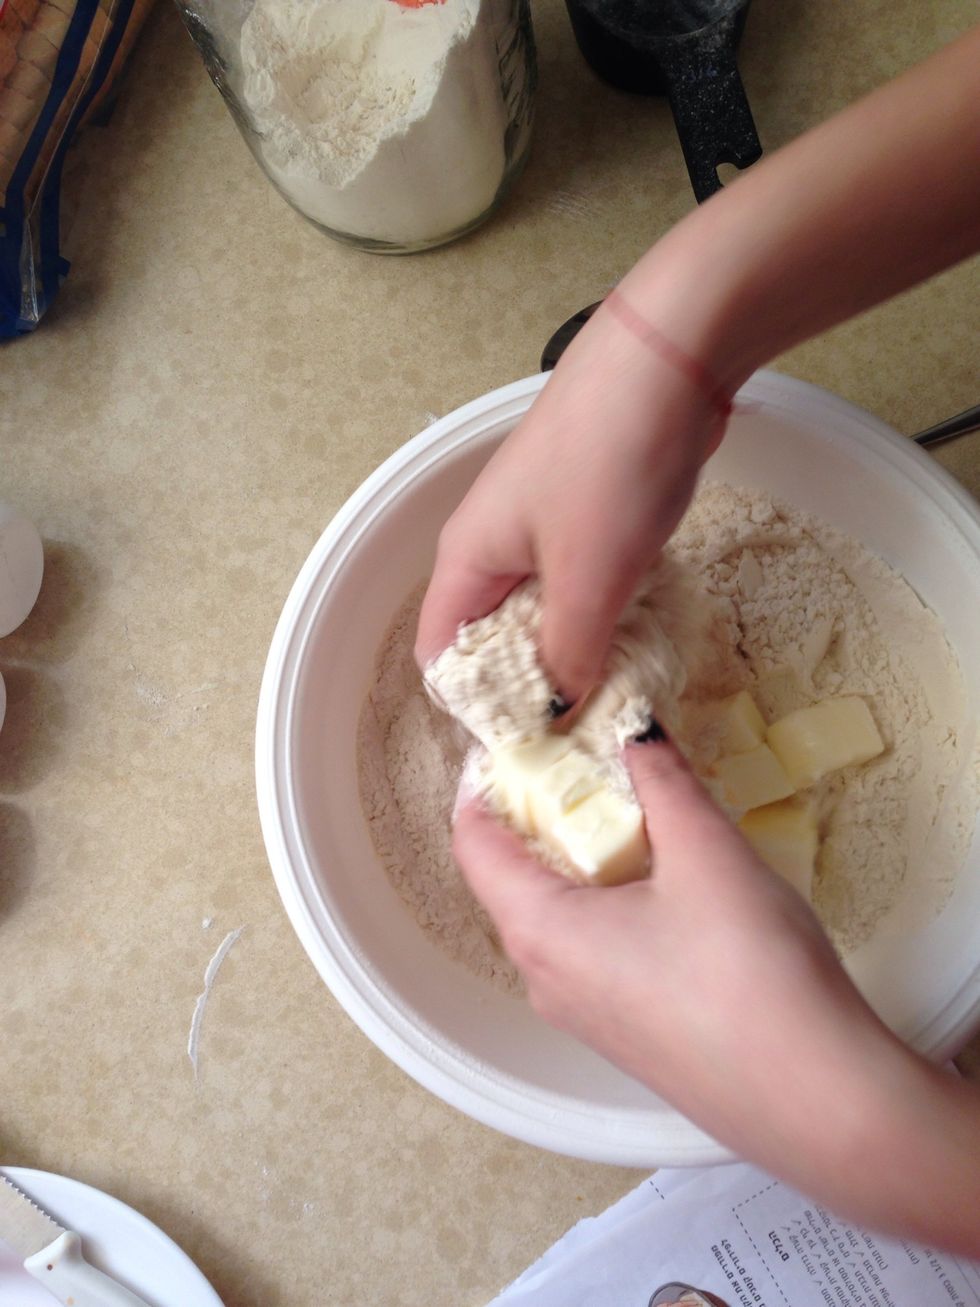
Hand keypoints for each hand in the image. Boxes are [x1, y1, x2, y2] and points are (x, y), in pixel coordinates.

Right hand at [415, 311, 725, 703]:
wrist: (670, 357)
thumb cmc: (612, 464)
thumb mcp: (589, 578)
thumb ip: (567, 656)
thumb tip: (557, 714)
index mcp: (467, 557)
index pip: (442, 657)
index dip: (478, 707)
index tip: (533, 741)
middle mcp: (490, 542)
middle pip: (492, 637)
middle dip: (532, 683)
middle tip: (586, 720)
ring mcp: (538, 521)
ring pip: (540, 608)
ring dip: (572, 646)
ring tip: (617, 681)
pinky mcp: (584, 506)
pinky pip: (578, 578)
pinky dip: (600, 609)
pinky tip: (637, 627)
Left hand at [453, 733, 906, 1178]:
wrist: (820, 1102)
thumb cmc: (751, 973)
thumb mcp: (706, 851)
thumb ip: (662, 777)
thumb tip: (633, 730)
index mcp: (539, 930)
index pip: (473, 842)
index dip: (485, 782)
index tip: (518, 739)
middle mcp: (543, 978)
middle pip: (512, 878)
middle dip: (541, 813)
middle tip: (587, 761)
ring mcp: (582, 1015)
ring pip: (555, 916)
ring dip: (581, 859)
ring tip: (633, 813)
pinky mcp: (625, 1035)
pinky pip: (590, 951)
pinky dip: (607, 903)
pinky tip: (665, 884)